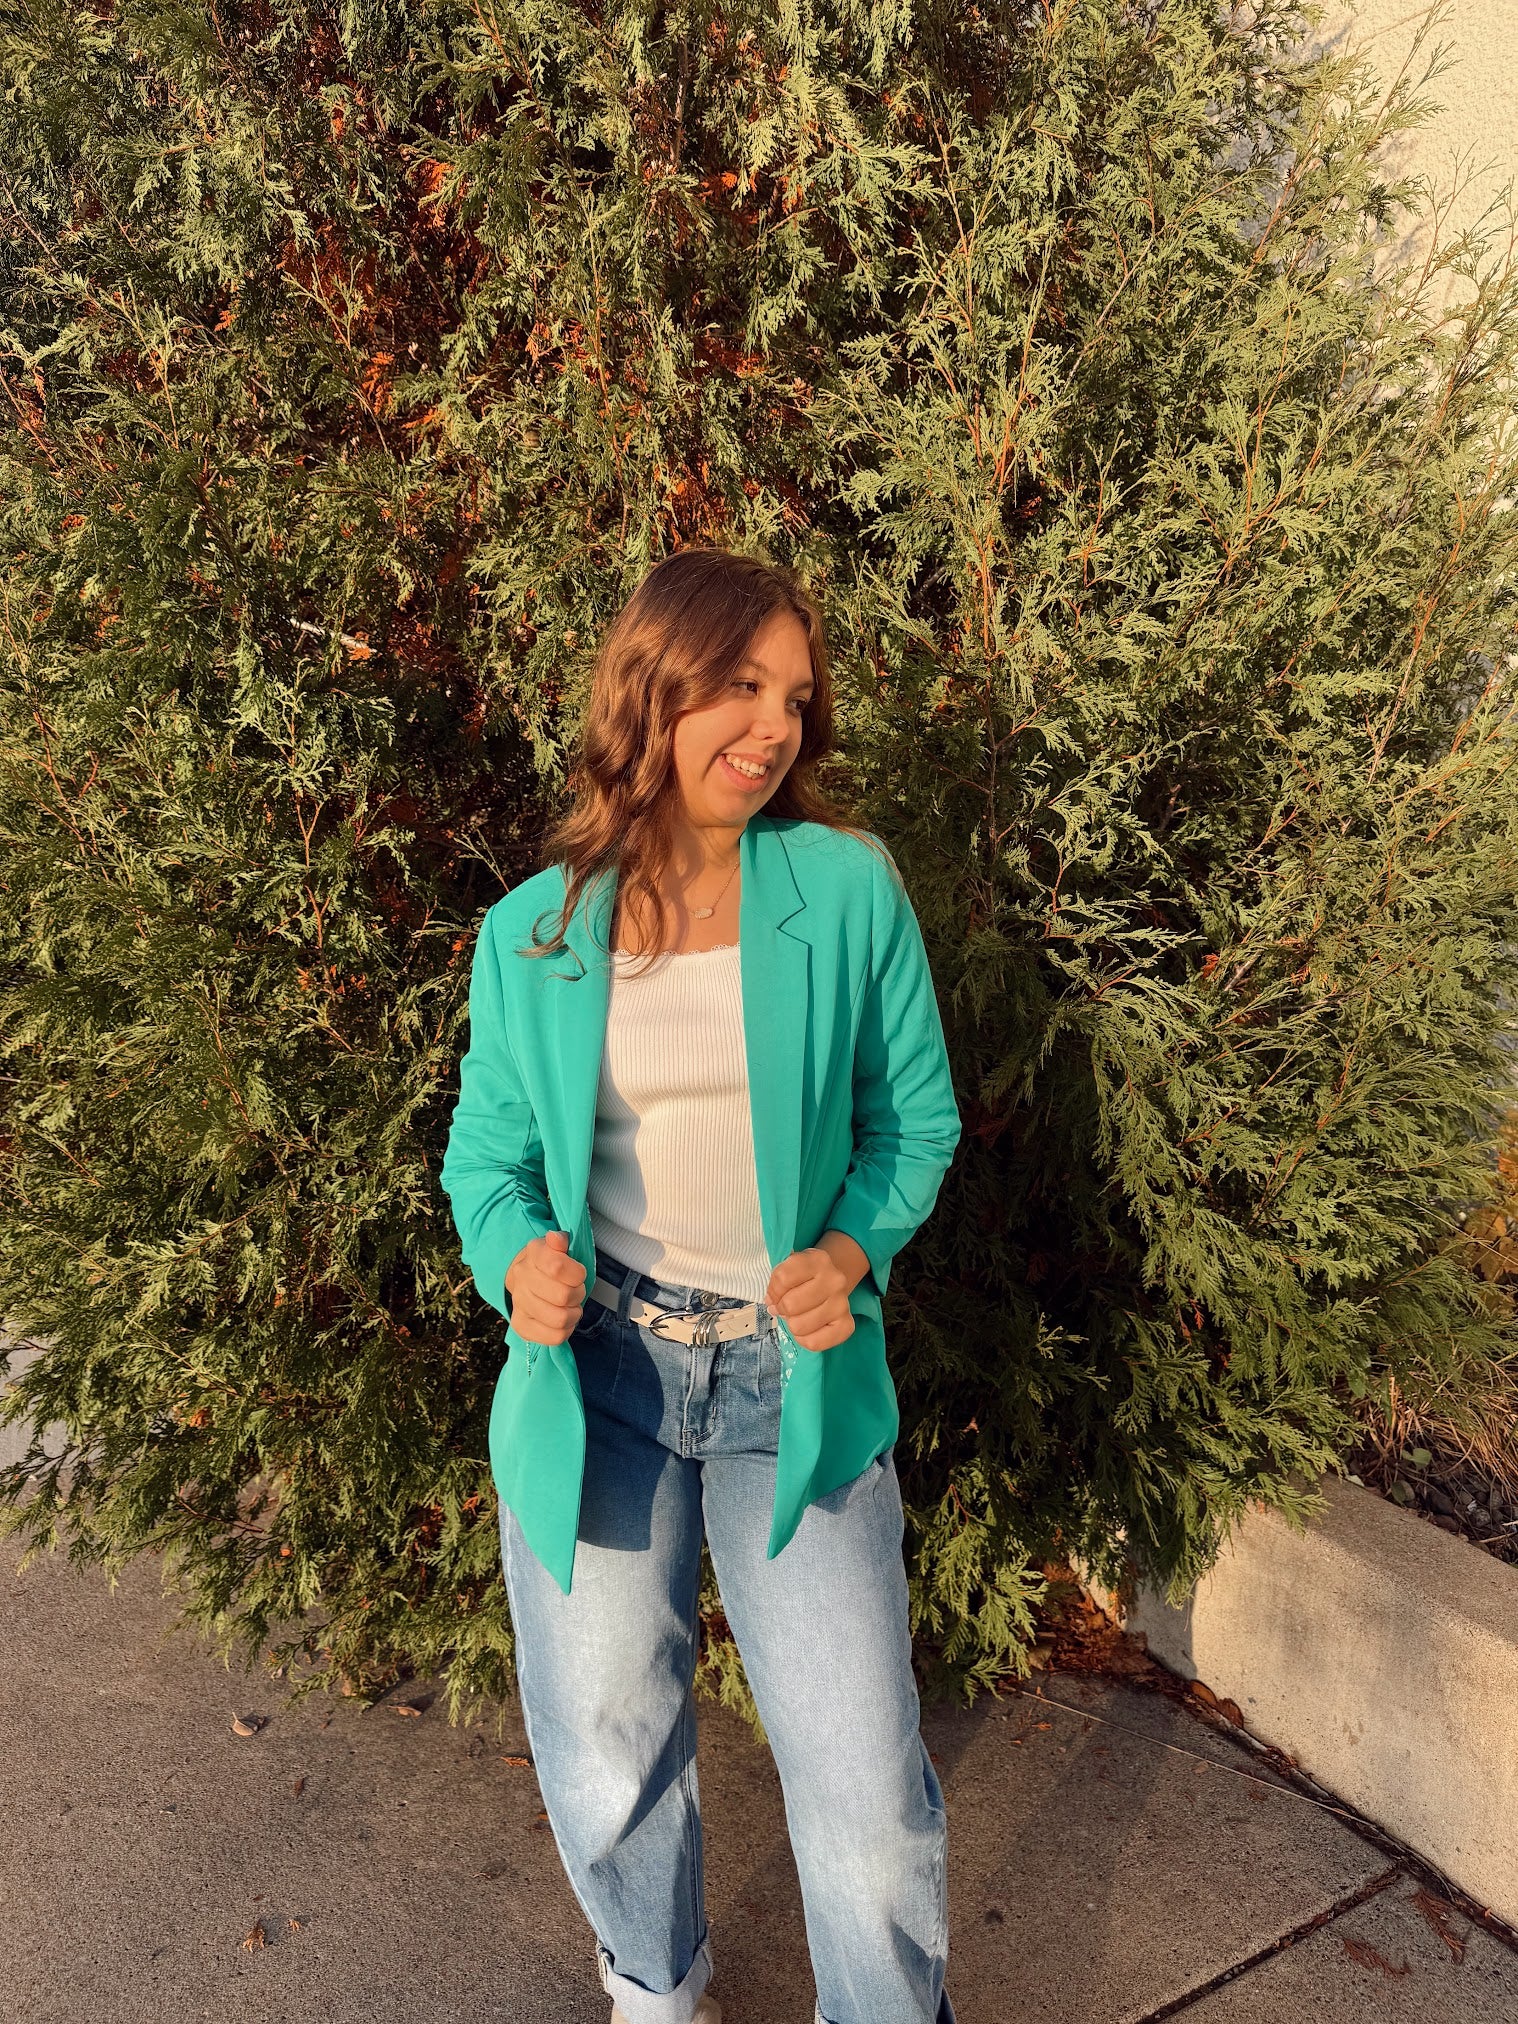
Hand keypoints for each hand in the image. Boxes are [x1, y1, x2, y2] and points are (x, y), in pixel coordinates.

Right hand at [505, 1230, 586, 1345]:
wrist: (527, 1278)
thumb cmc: (551, 1263)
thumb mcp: (558, 1247)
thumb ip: (561, 1241)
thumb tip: (556, 1238)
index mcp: (534, 1254)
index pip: (557, 1267)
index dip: (577, 1274)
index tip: (578, 1274)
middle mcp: (521, 1278)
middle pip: (563, 1296)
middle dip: (578, 1294)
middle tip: (576, 1291)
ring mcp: (519, 1303)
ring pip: (560, 1319)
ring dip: (574, 1314)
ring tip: (571, 1306)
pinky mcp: (521, 1326)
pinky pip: (554, 1337)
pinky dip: (566, 1330)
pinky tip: (564, 1320)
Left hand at [765, 1244, 857, 1352]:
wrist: (832, 1282)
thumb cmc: (805, 1277)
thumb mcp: (790, 1267)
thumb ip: (777, 1281)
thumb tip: (772, 1304)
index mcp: (818, 1259)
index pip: (783, 1278)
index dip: (773, 1290)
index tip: (775, 1293)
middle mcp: (835, 1280)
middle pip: (790, 1305)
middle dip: (782, 1308)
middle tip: (786, 1306)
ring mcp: (842, 1304)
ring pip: (799, 1326)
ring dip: (792, 1324)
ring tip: (798, 1315)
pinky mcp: (847, 1326)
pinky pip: (813, 1343)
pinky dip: (803, 1339)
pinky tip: (807, 1328)